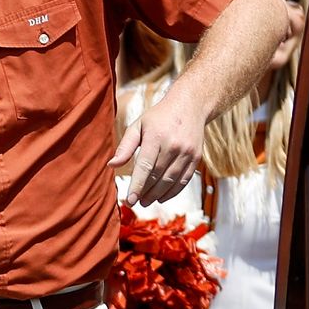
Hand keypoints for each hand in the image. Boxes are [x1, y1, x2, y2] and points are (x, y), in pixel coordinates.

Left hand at [111, 90, 205, 206]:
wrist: (190, 106)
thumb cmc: (158, 118)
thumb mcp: (138, 126)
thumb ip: (125, 146)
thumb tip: (112, 165)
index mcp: (156, 137)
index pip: (145, 166)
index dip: (137, 185)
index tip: (129, 200)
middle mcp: (174, 146)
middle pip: (158, 176)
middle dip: (145, 192)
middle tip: (135, 202)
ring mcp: (187, 152)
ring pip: (171, 180)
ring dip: (157, 195)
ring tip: (146, 202)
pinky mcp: (196, 158)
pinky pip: (184, 180)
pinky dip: (173, 192)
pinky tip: (162, 198)